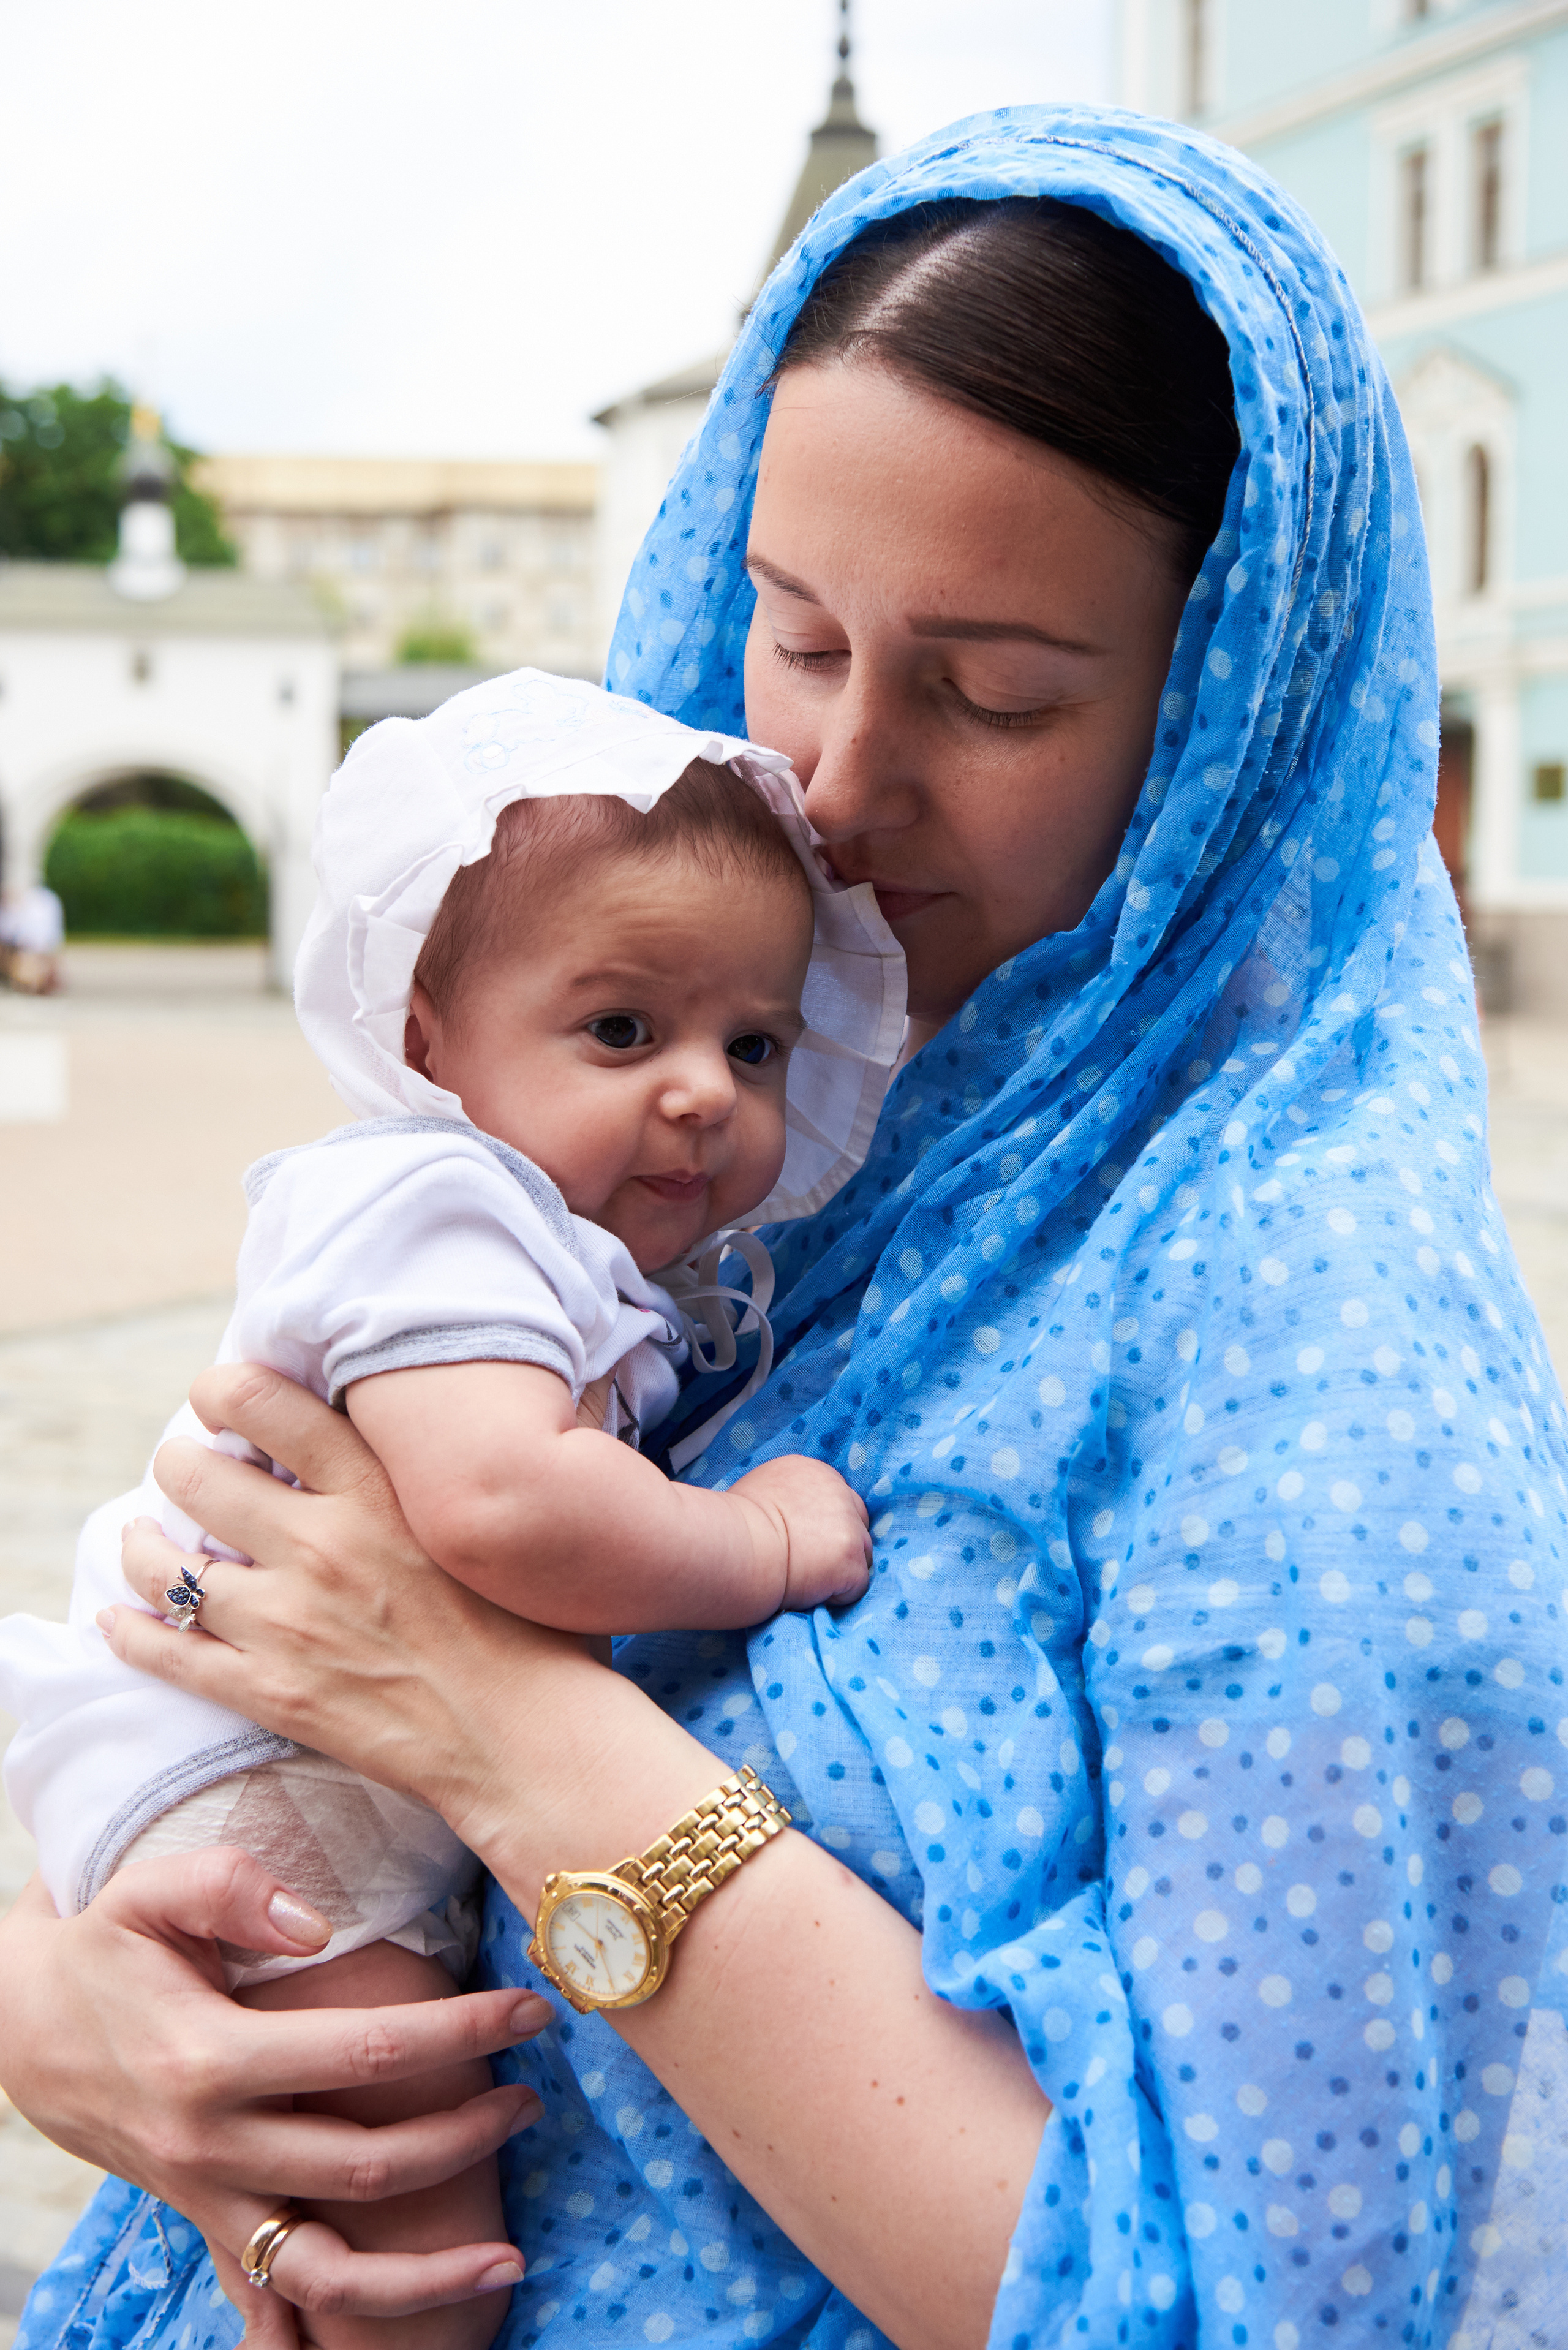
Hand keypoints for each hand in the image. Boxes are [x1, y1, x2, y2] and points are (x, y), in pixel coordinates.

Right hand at [0, 1858, 548, 2327]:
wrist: (27, 2032)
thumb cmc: (108, 1950)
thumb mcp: (149, 1893)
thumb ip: (231, 1887)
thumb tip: (317, 1925)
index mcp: (211, 2059)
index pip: (365, 2053)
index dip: (459, 2032)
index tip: (531, 2009)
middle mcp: (213, 2146)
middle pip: (366, 2163)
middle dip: (467, 2134)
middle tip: (534, 2094)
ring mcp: (210, 2198)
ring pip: (327, 2271)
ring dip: (426, 2271)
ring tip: (509, 2251)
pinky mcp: (209, 2223)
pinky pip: (282, 2298)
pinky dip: (348, 2320)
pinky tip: (422, 2309)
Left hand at [102, 1362, 606, 1846]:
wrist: (533, 1742)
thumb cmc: (540, 1631)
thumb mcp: (502, 1522)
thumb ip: (467, 1463)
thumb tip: (502, 1402)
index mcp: (376, 1491)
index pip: (266, 1404)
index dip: (223, 1389)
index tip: (218, 1396)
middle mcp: (319, 1544)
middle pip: (198, 1477)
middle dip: (179, 1464)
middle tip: (186, 1469)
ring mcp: (286, 1622)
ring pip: (168, 1565)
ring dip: (145, 1546)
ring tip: (145, 1538)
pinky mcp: (270, 1693)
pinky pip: (170, 1654)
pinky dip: (131, 1633)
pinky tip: (118, 1619)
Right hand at [731, 1455, 872, 1610]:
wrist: (731, 1548)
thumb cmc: (732, 1528)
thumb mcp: (759, 1493)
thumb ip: (786, 1500)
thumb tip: (788, 1521)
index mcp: (813, 1473)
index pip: (838, 1500)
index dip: (823, 1528)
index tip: (804, 1545)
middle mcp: (838, 1491)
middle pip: (857, 1524)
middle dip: (839, 1547)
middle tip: (808, 1567)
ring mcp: (848, 1525)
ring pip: (861, 1555)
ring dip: (838, 1572)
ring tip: (803, 1581)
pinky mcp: (850, 1558)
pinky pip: (856, 1586)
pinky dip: (835, 1597)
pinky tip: (807, 1593)